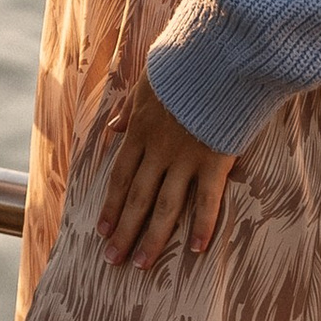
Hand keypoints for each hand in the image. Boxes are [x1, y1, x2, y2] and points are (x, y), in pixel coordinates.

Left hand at [96, 66, 235, 268]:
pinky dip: (202, 225)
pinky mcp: (215, 159)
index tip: (102, 231)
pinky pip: (207, 200)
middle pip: (137, 198)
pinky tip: (195, 250)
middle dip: (123, 232)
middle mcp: (159, 150)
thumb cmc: (185, 64)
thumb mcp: (147, 81)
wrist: (218, 55)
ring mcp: (186, 157)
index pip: (120, 176)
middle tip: (113, 260)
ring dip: (151, 238)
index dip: (110, 206)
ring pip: (165, 206)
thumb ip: (130, 108)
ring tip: (141, 265)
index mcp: (141, 130)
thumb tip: (112, 128)